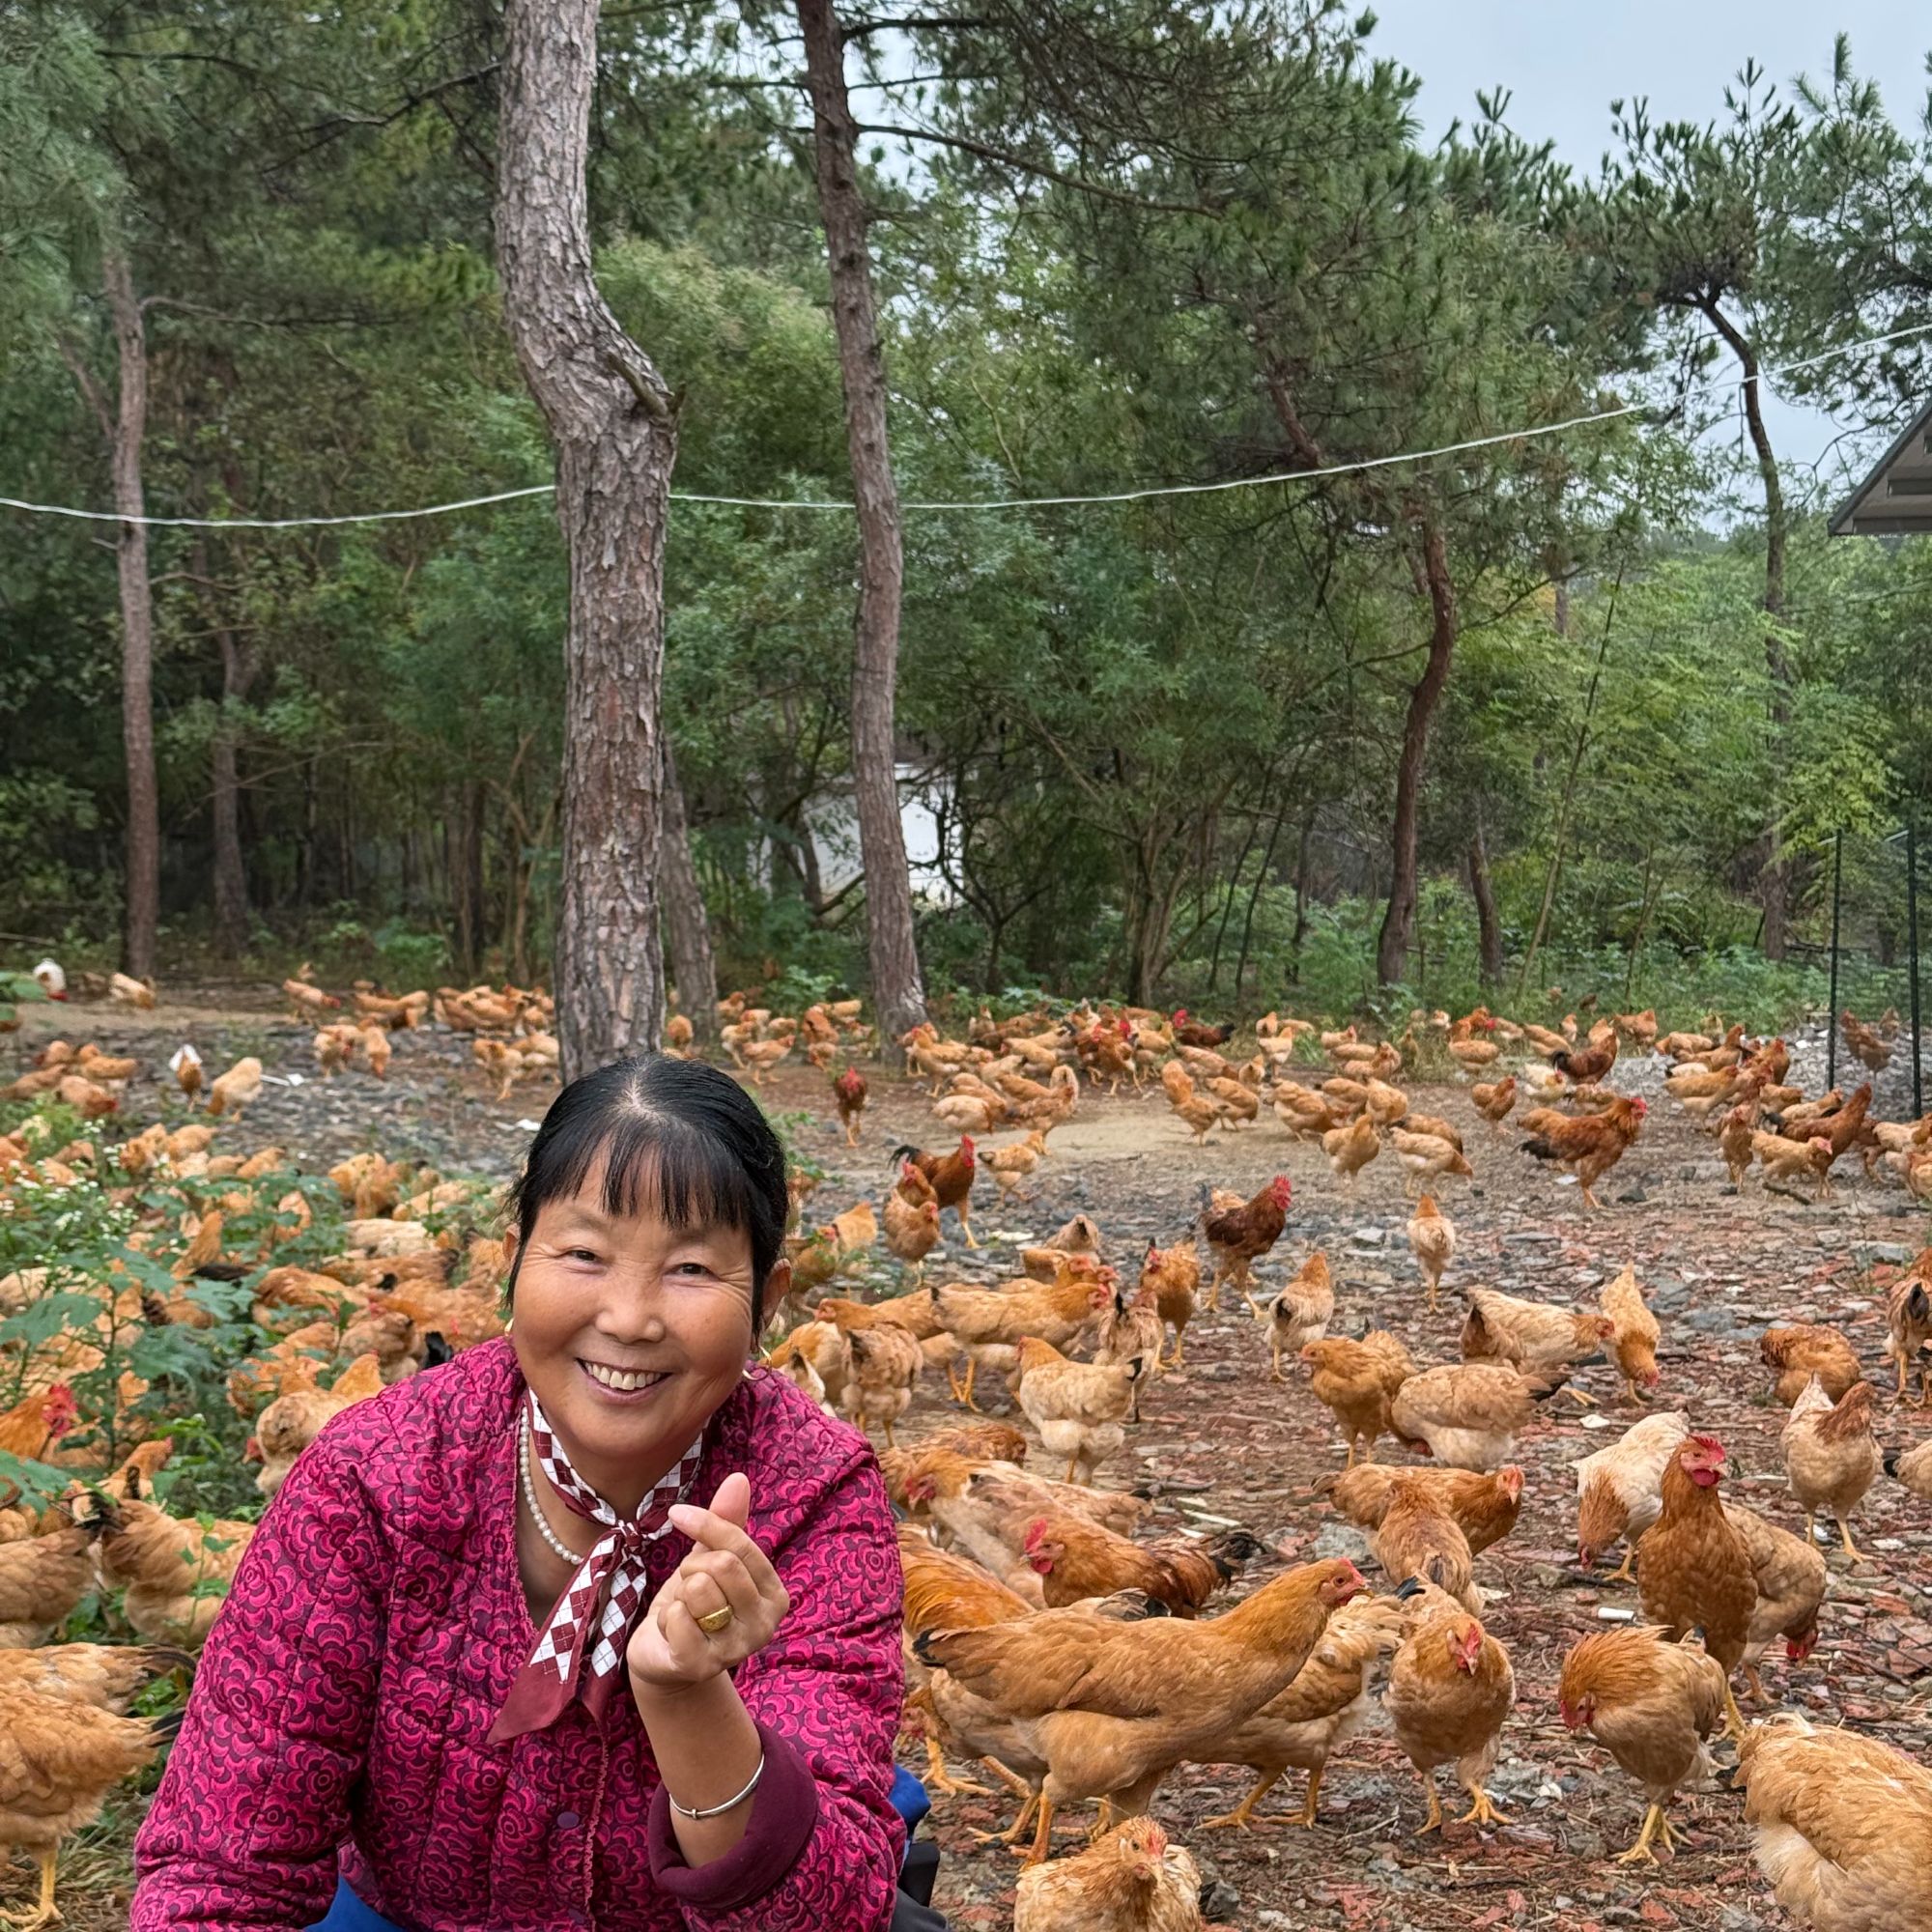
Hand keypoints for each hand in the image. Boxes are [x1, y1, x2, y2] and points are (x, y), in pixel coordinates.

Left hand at [626, 1472, 789, 1697]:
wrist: (665, 1658)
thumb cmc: (694, 1603)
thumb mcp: (710, 1559)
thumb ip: (727, 1522)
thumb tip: (739, 1478)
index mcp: (775, 1595)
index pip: (740, 1544)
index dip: (704, 1523)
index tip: (677, 1513)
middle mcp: (764, 1625)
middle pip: (721, 1565)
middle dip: (691, 1566)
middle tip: (687, 1585)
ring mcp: (736, 1649)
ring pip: (698, 1589)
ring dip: (678, 1595)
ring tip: (683, 1611)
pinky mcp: (702, 1666)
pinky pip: (678, 1618)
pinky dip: (666, 1618)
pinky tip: (673, 1632)